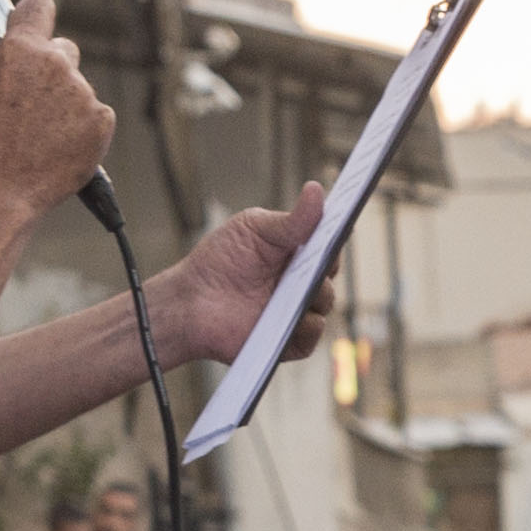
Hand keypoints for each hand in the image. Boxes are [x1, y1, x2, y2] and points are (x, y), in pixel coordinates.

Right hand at [0, 0, 115, 220]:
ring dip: (65, 103)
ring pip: (78, 88)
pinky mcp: (102, 120)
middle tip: (32, 101)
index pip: (39, 6)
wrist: (0, 193)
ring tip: (40, 136)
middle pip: (63, 50)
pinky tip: (59, 147)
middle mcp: (56, 63)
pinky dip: (82, 128)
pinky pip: (95, 115)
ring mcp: (82, 92)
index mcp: (20, 48)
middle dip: (51, 67)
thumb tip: (11, 47)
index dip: (36, 15)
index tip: (36, 22)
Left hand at [157, 179, 336, 374]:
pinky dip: (306, 327)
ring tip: (301, 290)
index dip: (334, 237)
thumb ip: (291, 219)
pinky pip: (312, 335)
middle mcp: (303, 282)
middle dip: (325, 267)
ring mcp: (298, 311)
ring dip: (317, 296)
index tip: (339, 227)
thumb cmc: (221, 260)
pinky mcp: (290, 340)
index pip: (328, 245)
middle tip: (315, 260)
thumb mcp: (255, 229)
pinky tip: (294, 318)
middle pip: (330, 274)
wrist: (192, 301)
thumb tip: (317, 190)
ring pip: (325, 304)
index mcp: (298, 253)